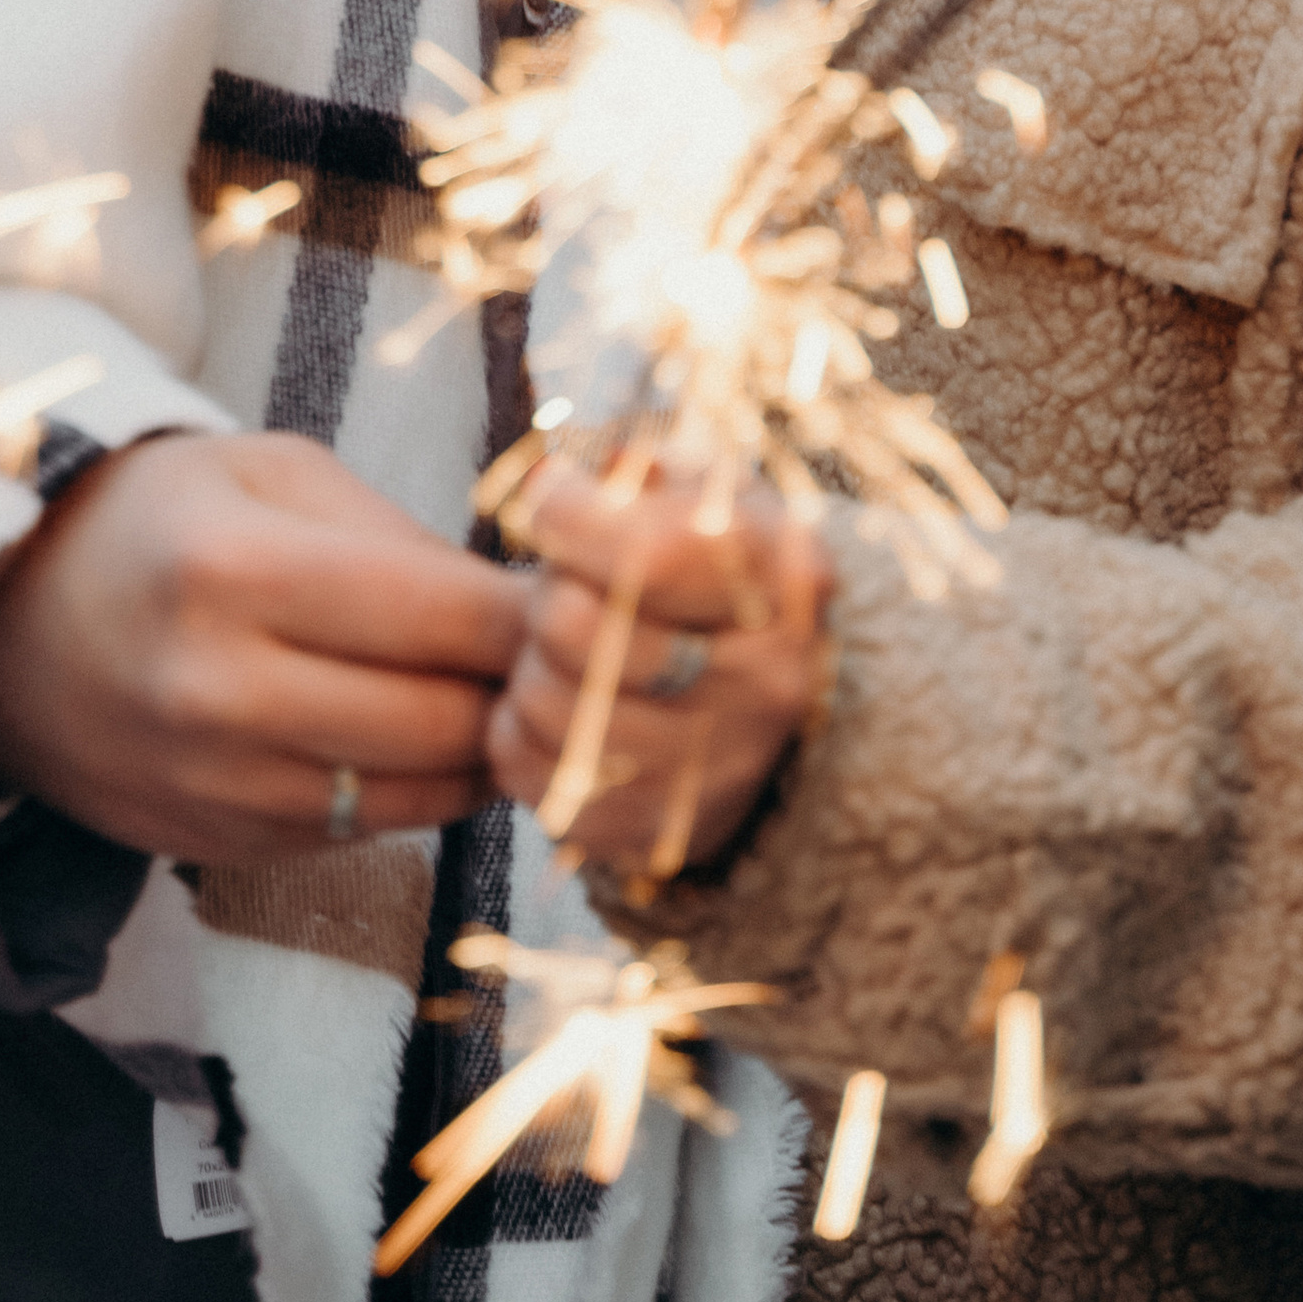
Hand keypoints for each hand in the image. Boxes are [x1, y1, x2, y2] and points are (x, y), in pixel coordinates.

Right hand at [0, 428, 526, 862]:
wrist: (10, 617)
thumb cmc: (163, 518)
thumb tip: (521, 608)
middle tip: (559, 663)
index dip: (529, 617)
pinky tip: (426, 746)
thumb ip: (397, 537)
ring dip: (478, 757)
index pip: (442, 616)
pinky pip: (355, 836)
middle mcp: (217, 690)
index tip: (576, 603)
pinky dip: (410, 796)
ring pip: (410, 797)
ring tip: (506, 706)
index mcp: (235, 568)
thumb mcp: (272, 473)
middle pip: (439, 721)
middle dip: (520, 695)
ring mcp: (211, 784)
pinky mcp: (213, 845)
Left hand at [488, 462, 832, 870]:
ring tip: (562, 651)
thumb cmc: (719, 573)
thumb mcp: (715, 497)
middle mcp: (764, 687)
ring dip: (527, 664)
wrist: (764, 700)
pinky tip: (561, 707)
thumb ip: (648, 469)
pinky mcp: (651, 832)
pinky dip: (516, 732)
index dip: (570, 515)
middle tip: (562, 585)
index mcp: (786, 586)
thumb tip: (557, 479)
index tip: (553, 498)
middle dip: (546, 593)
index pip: (648, 554)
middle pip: (576, 628)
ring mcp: (713, 773)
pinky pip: (525, 771)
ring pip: (543, 702)